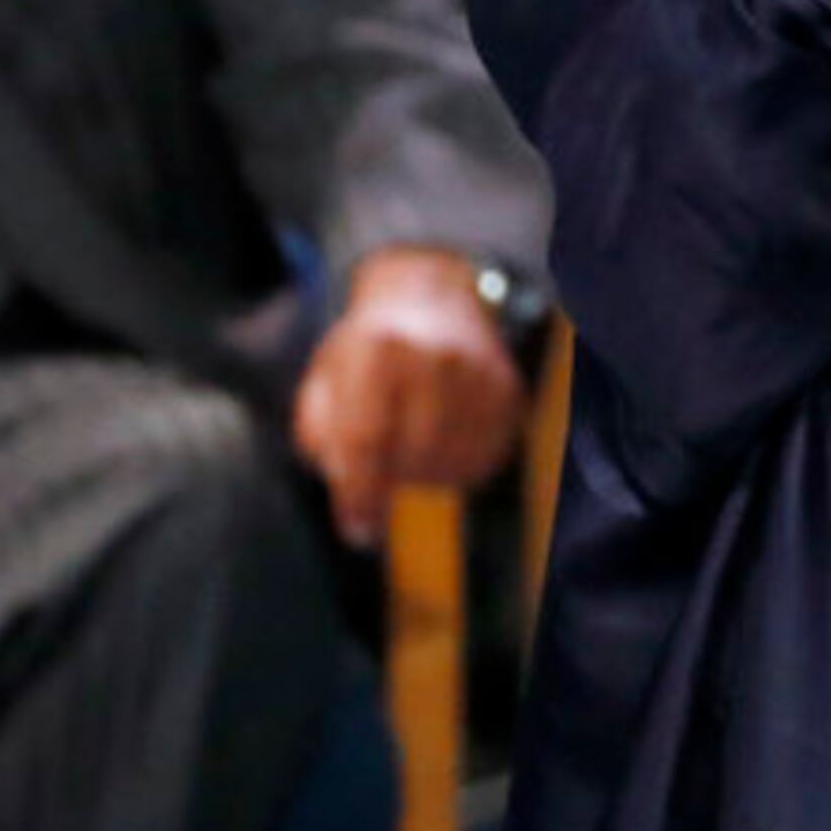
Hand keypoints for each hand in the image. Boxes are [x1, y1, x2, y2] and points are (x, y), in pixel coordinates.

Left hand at [293, 245, 526, 545]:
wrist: (432, 300)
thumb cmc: (367, 353)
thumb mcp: (324, 381)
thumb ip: (322, 435)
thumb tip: (347, 484)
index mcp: (379, 349)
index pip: (366, 441)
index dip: (358, 496)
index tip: (356, 530)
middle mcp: (436, 358)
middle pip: (410, 459)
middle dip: (387, 482)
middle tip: (375, 476)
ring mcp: (480, 374)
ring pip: (450, 465)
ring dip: (421, 476)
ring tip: (406, 449)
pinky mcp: (509, 393)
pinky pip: (484, 461)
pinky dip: (456, 468)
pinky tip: (438, 446)